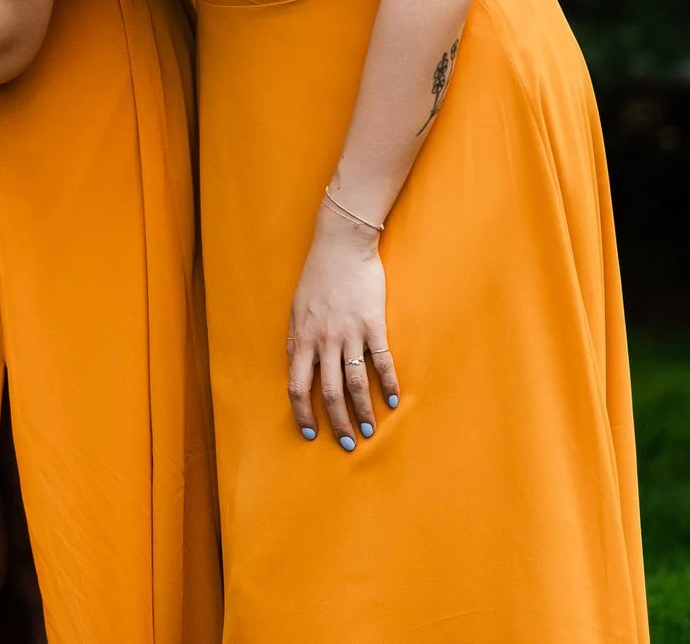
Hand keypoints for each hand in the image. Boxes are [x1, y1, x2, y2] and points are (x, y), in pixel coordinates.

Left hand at [286, 207, 401, 451]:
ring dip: (363, 411)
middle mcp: (323, 340)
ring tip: (370, 431)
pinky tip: (393, 400)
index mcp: (301, 337)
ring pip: (355, 383)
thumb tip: (296, 365)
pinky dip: (388, 383)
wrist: (341, 246)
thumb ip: (298, 339)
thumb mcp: (297, 308)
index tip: (310, 432)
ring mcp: (349, 333)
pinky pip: (381, 361)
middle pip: (328, 392)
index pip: (296, 385)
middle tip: (347, 443)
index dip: (302, 412)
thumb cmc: (317, 277)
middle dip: (337, 422)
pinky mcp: (373, 325)